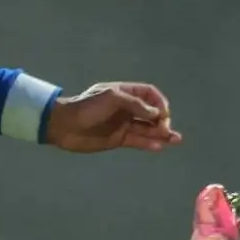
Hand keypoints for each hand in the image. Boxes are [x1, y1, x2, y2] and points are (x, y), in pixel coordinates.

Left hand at [44, 82, 182, 153]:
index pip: (149, 94)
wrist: (63, 125)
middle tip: (166, 129)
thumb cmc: (86, 107)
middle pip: (151, 113)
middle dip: (162, 120)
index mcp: (124, 93)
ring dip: (162, 133)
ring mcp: (122, 124)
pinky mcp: (118, 139)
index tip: (163, 112)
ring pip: (147, 128)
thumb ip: (134, 104)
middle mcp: (126, 108)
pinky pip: (137, 141)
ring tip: (175, 140)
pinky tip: (159, 146)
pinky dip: (148, 143)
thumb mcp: (111, 98)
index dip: (159, 102)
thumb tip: (155, 113)